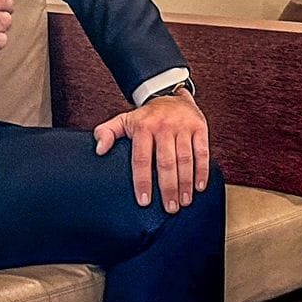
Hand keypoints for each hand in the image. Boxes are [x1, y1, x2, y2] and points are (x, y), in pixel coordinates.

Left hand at [93, 90, 209, 212]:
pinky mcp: (199, 127)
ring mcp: (183, 126)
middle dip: (168, 188)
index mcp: (143, 127)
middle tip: (170, 208)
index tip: (144, 201)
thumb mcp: (123, 120)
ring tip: (184, 202)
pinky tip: (199, 186)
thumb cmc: (146, 116)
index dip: (143, 181)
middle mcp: (164, 126)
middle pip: (166, 162)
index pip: (142, 159)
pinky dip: (202, 170)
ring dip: (185, 183)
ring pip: (185, 159)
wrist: (170, 93)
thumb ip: (107, 133)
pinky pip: (202, 152)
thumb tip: (99, 150)